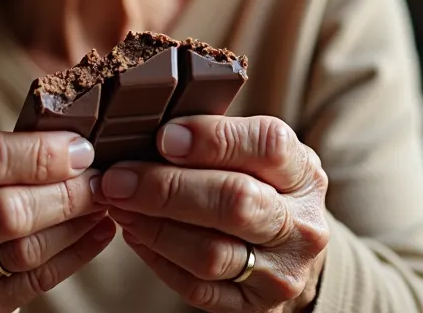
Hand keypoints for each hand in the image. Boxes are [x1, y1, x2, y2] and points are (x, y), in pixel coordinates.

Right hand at [0, 130, 114, 312]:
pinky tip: (97, 231)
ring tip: (101, 201)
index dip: (41, 153)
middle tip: (100, 179)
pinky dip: (77, 252)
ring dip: (76, 223)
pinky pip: (38, 279)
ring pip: (26, 249)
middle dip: (67, 192)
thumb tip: (80, 145)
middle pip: (8, 211)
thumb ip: (14, 146)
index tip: (80, 149)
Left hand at [97, 116, 329, 312]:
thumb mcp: (258, 155)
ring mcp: (281, 272)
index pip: (267, 146)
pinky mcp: (255, 307)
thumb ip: (217, 139)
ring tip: (119, 205)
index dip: (212, 139)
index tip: (164, 137)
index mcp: (303, 174)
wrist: (292, 253)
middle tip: (118, 178)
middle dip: (166, 187)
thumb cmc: (261, 188)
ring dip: (153, 226)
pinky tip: (136, 234)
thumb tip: (149, 128)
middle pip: (234, 202)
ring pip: (210, 252)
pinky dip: (157, 258)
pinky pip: (197, 287)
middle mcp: (301, 226)